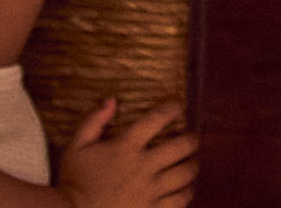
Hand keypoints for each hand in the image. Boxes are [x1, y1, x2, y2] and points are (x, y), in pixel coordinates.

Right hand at [56, 99, 198, 207]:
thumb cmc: (72, 182)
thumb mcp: (77, 147)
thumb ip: (93, 122)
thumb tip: (112, 100)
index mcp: (126, 147)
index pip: (158, 118)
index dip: (173, 108)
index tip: (178, 107)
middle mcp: (142, 167)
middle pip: (183, 146)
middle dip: (192, 140)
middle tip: (191, 140)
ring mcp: (148, 191)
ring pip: (185, 174)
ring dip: (192, 167)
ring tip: (190, 164)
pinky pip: (179, 201)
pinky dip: (186, 193)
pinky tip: (184, 190)